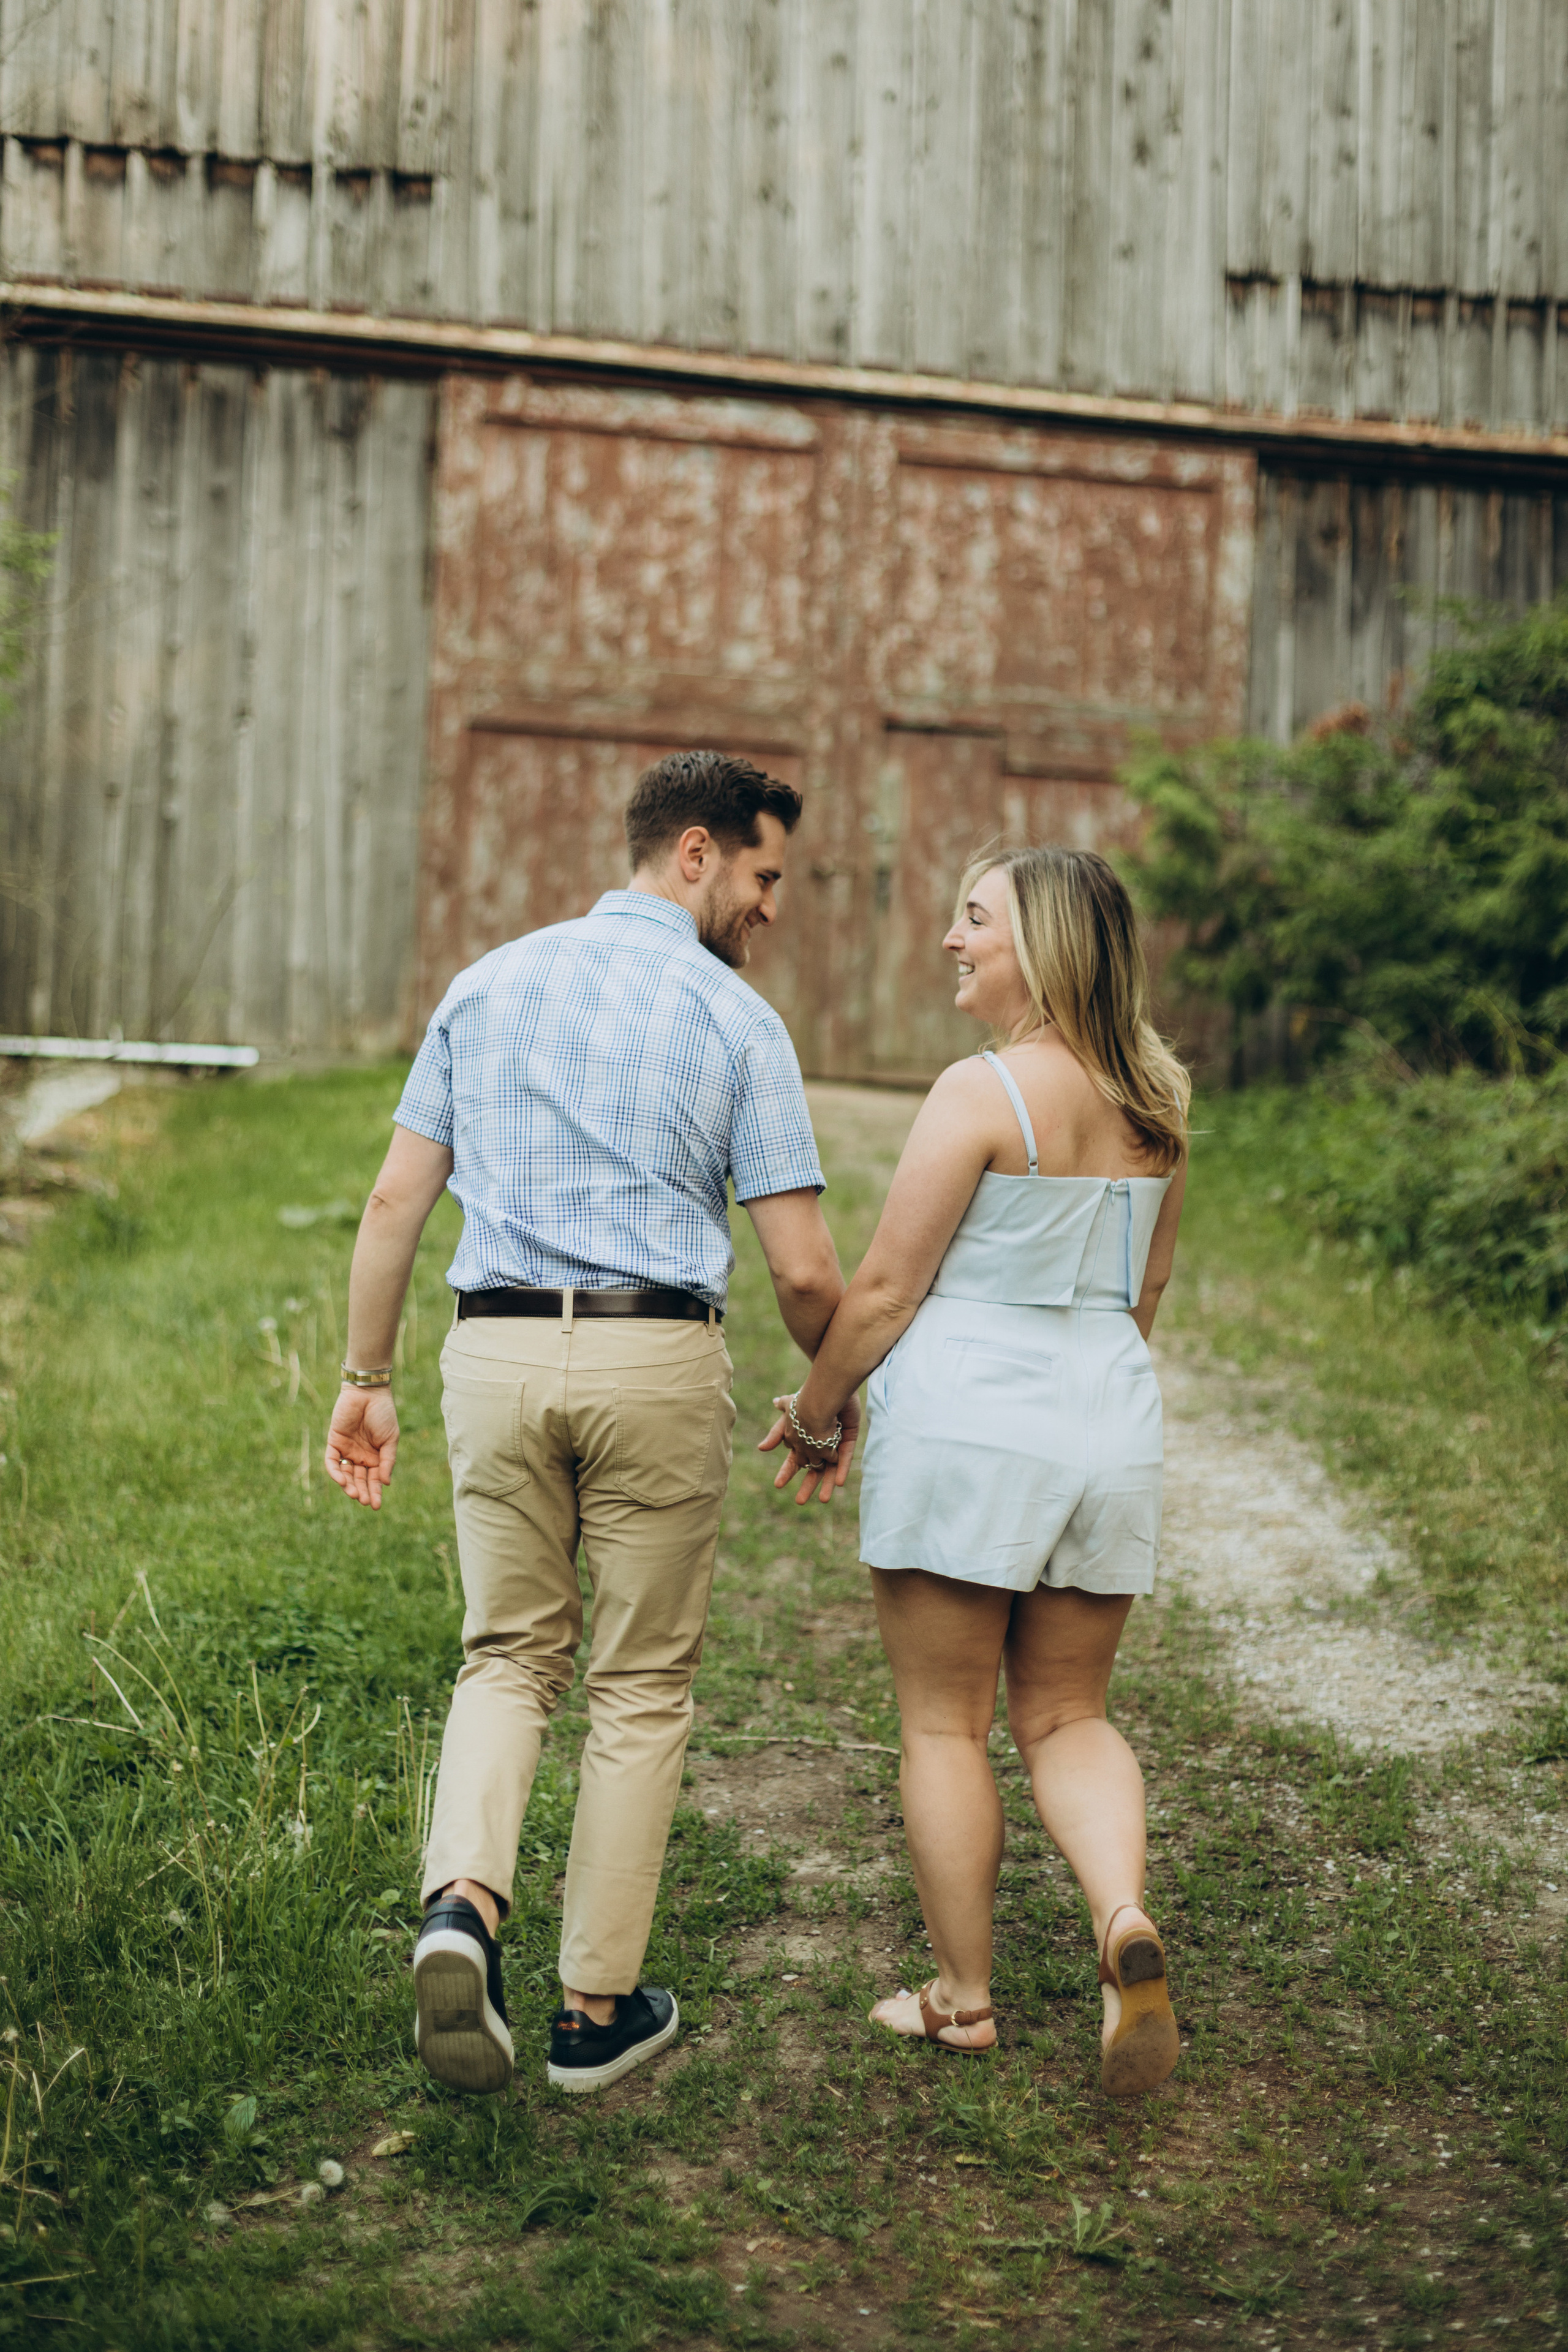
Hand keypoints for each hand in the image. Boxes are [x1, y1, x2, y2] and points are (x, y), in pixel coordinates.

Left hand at [325, 1386, 399, 1509]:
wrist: (368, 1393)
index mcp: (375, 1457)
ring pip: (345, 1474)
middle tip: (365, 1501)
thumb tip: (386, 1483)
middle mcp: (360, 1457)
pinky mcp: (334, 1443)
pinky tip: (342, 1481)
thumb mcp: (391, 1439)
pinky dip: (335, 1472)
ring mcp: (346, 1451)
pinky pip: (332, 1462)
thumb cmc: (383, 1414)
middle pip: (359, 1480)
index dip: (375, 1492)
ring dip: (349, 1486)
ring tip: (355, 1494)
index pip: (374, 1480)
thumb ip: (387, 1461)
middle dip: (362, 1492)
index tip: (376, 1506)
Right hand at [758, 1389, 860, 1505]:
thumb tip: (761, 1448)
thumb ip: (776, 1434)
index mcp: (803, 1439)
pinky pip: (846, 1457)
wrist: (826, 1387)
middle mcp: (819, 1443)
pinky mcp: (849, 1437)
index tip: (777, 1485)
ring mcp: (834, 1441)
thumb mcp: (788, 1418)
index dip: (786, 1472)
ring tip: (822, 1501)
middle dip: (806, 1485)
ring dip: (825, 1484)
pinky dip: (841, 1470)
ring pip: (830, 1468)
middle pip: (812, 1469)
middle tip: (798, 1502)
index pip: (794, 1460)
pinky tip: (839, 1483)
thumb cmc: (805, 1400)